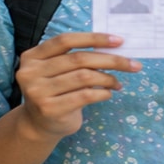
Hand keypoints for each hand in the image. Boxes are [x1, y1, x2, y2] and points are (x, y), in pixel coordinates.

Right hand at [13, 32, 140, 139]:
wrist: (39, 125)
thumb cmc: (56, 91)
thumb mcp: (58, 70)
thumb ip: (76, 57)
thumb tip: (115, 47)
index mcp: (32, 56)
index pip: (65, 40)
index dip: (94, 38)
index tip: (119, 41)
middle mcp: (31, 72)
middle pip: (78, 59)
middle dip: (110, 60)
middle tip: (133, 64)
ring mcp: (38, 92)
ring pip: (84, 77)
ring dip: (108, 78)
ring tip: (117, 83)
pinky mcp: (50, 109)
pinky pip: (85, 96)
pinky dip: (102, 93)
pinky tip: (108, 94)